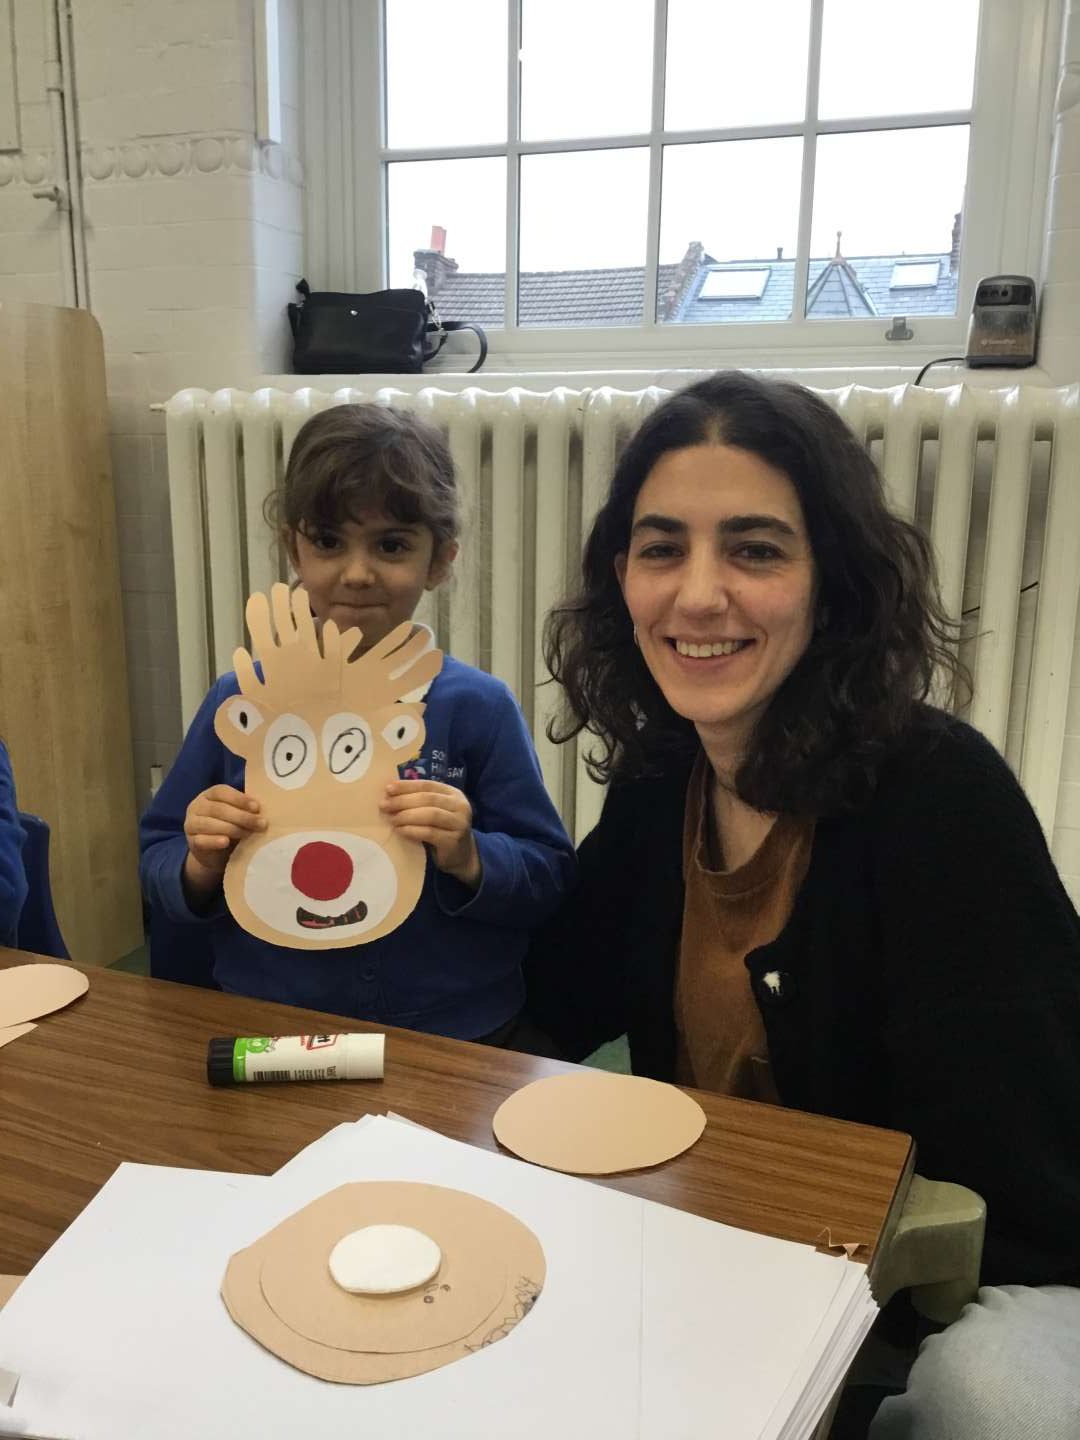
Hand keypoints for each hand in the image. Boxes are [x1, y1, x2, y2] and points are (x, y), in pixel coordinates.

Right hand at [182, 784, 265, 903]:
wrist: (215, 854)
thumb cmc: (230, 828)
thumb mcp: (237, 816)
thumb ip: (246, 809)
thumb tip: (268, 807)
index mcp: (209, 795)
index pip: (221, 792)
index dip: (239, 799)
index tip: (257, 807)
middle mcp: (197, 806)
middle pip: (218, 808)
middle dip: (242, 816)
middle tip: (261, 824)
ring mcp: (191, 824)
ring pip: (209, 823)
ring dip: (232, 828)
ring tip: (248, 834)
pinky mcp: (191, 841)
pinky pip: (201, 840)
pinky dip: (214, 840)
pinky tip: (226, 842)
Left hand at [381, 780, 481, 889]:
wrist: (461, 855)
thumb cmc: (442, 830)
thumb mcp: (435, 811)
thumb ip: (419, 802)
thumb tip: (389, 795)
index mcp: (453, 794)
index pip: (428, 785)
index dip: (407, 786)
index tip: (388, 789)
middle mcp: (460, 806)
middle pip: (428, 799)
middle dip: (403, 801)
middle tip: (384, 805)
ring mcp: (459, 823)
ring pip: (430, 814)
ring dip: (407, 815)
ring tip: (392, 819)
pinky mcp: (453, 841)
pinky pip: (430, 833)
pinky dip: (412, 830)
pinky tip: (400, 830)